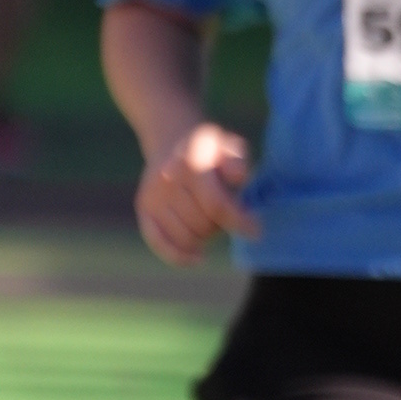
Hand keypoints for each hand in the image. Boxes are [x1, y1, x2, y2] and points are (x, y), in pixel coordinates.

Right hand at [136, 120, 256, 265]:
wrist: (172, 141)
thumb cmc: (211, 152)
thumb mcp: (229, 148)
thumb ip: (237, 161)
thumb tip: (238, 177)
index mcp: (191, 162)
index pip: (216, 205)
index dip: (239, 222)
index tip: (256, 232)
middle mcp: (167, 179)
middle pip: (203, 225)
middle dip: (221, 225)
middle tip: (225, 213)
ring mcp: (152, 195)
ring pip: (186, 237)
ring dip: (205, 237)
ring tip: (210, 219)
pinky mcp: (144, 209)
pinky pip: (159, 243)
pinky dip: (179, 257)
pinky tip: (197, 258)